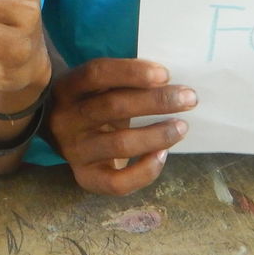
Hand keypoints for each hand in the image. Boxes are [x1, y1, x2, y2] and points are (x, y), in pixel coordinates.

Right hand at [46, 57, 195, 195]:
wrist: (64, 133)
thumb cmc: (93, 102)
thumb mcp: (98, 86)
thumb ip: (122, 81)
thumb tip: (169, 83)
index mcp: (67, 87)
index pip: (96, 73)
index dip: (131, 72)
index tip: (165, 74)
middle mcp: (65, 119)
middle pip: (113, 107)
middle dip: (156, 102)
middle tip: (189, 98)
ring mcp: (73, 151)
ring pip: (120, 144)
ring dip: (157, 135)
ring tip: (182, 126)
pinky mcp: (85, 177)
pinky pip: (117, 182)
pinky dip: (145, 170)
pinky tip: (163, 155)